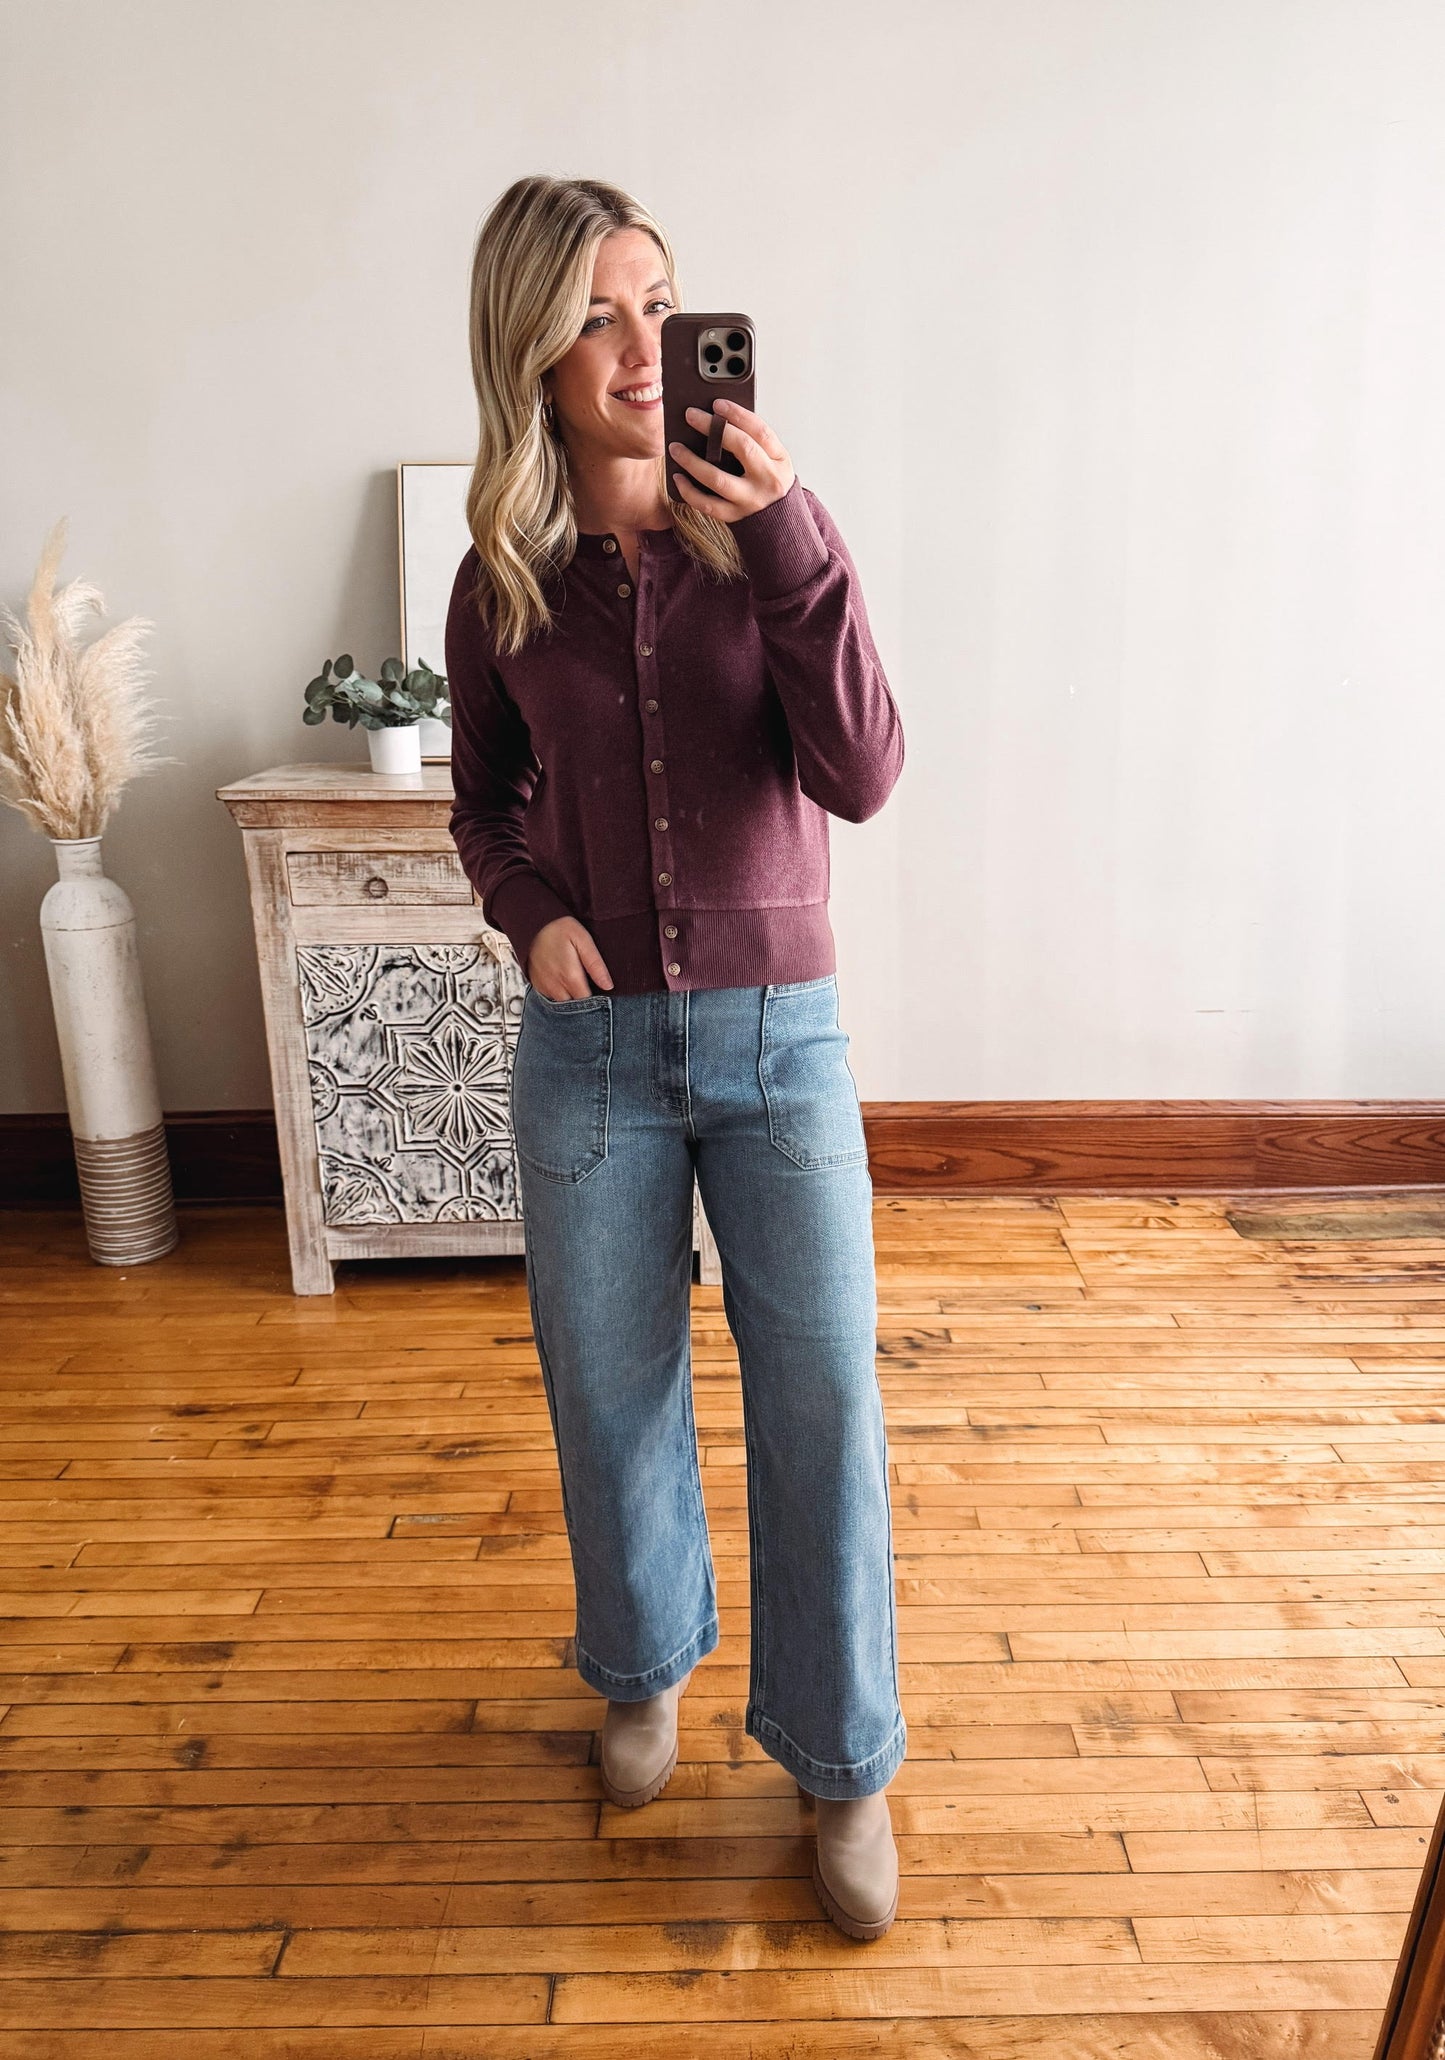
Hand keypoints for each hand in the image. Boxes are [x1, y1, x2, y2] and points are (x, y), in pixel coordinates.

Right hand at [527, 916, 613, 1000]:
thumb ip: (595, 964)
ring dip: (571, 995)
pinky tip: (562, 977)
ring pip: (564, 1002)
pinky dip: (559, 991)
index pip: (588, 1001)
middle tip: (587, 980)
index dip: (596, 998)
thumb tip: (608, 986)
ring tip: (575, 977)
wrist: (532, 925)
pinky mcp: (537, 986)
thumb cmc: (559, 929)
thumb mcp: (583, 940)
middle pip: (576, 1004)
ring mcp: (544, 987)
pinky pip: (552, 997)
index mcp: (570, 976)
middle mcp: (555, 986)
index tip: (599, 987)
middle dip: (584, 997)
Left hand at [669, 400, 794, 521]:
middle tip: (690, 415)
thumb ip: (753, 441)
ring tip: (675, 448)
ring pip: (718, 479)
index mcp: (779, 460)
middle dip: (713, 428)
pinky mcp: (735, 516)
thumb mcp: (772, 459)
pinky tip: (677, 477)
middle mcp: (768, 479)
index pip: (760, 431)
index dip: (738, 415)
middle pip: (742, 448)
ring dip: (693, 461)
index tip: (717, 403)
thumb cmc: (768, 481)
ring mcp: (751, 500)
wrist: (779, 522)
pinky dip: (689, 491)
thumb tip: (717, 417)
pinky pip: (707, 504)